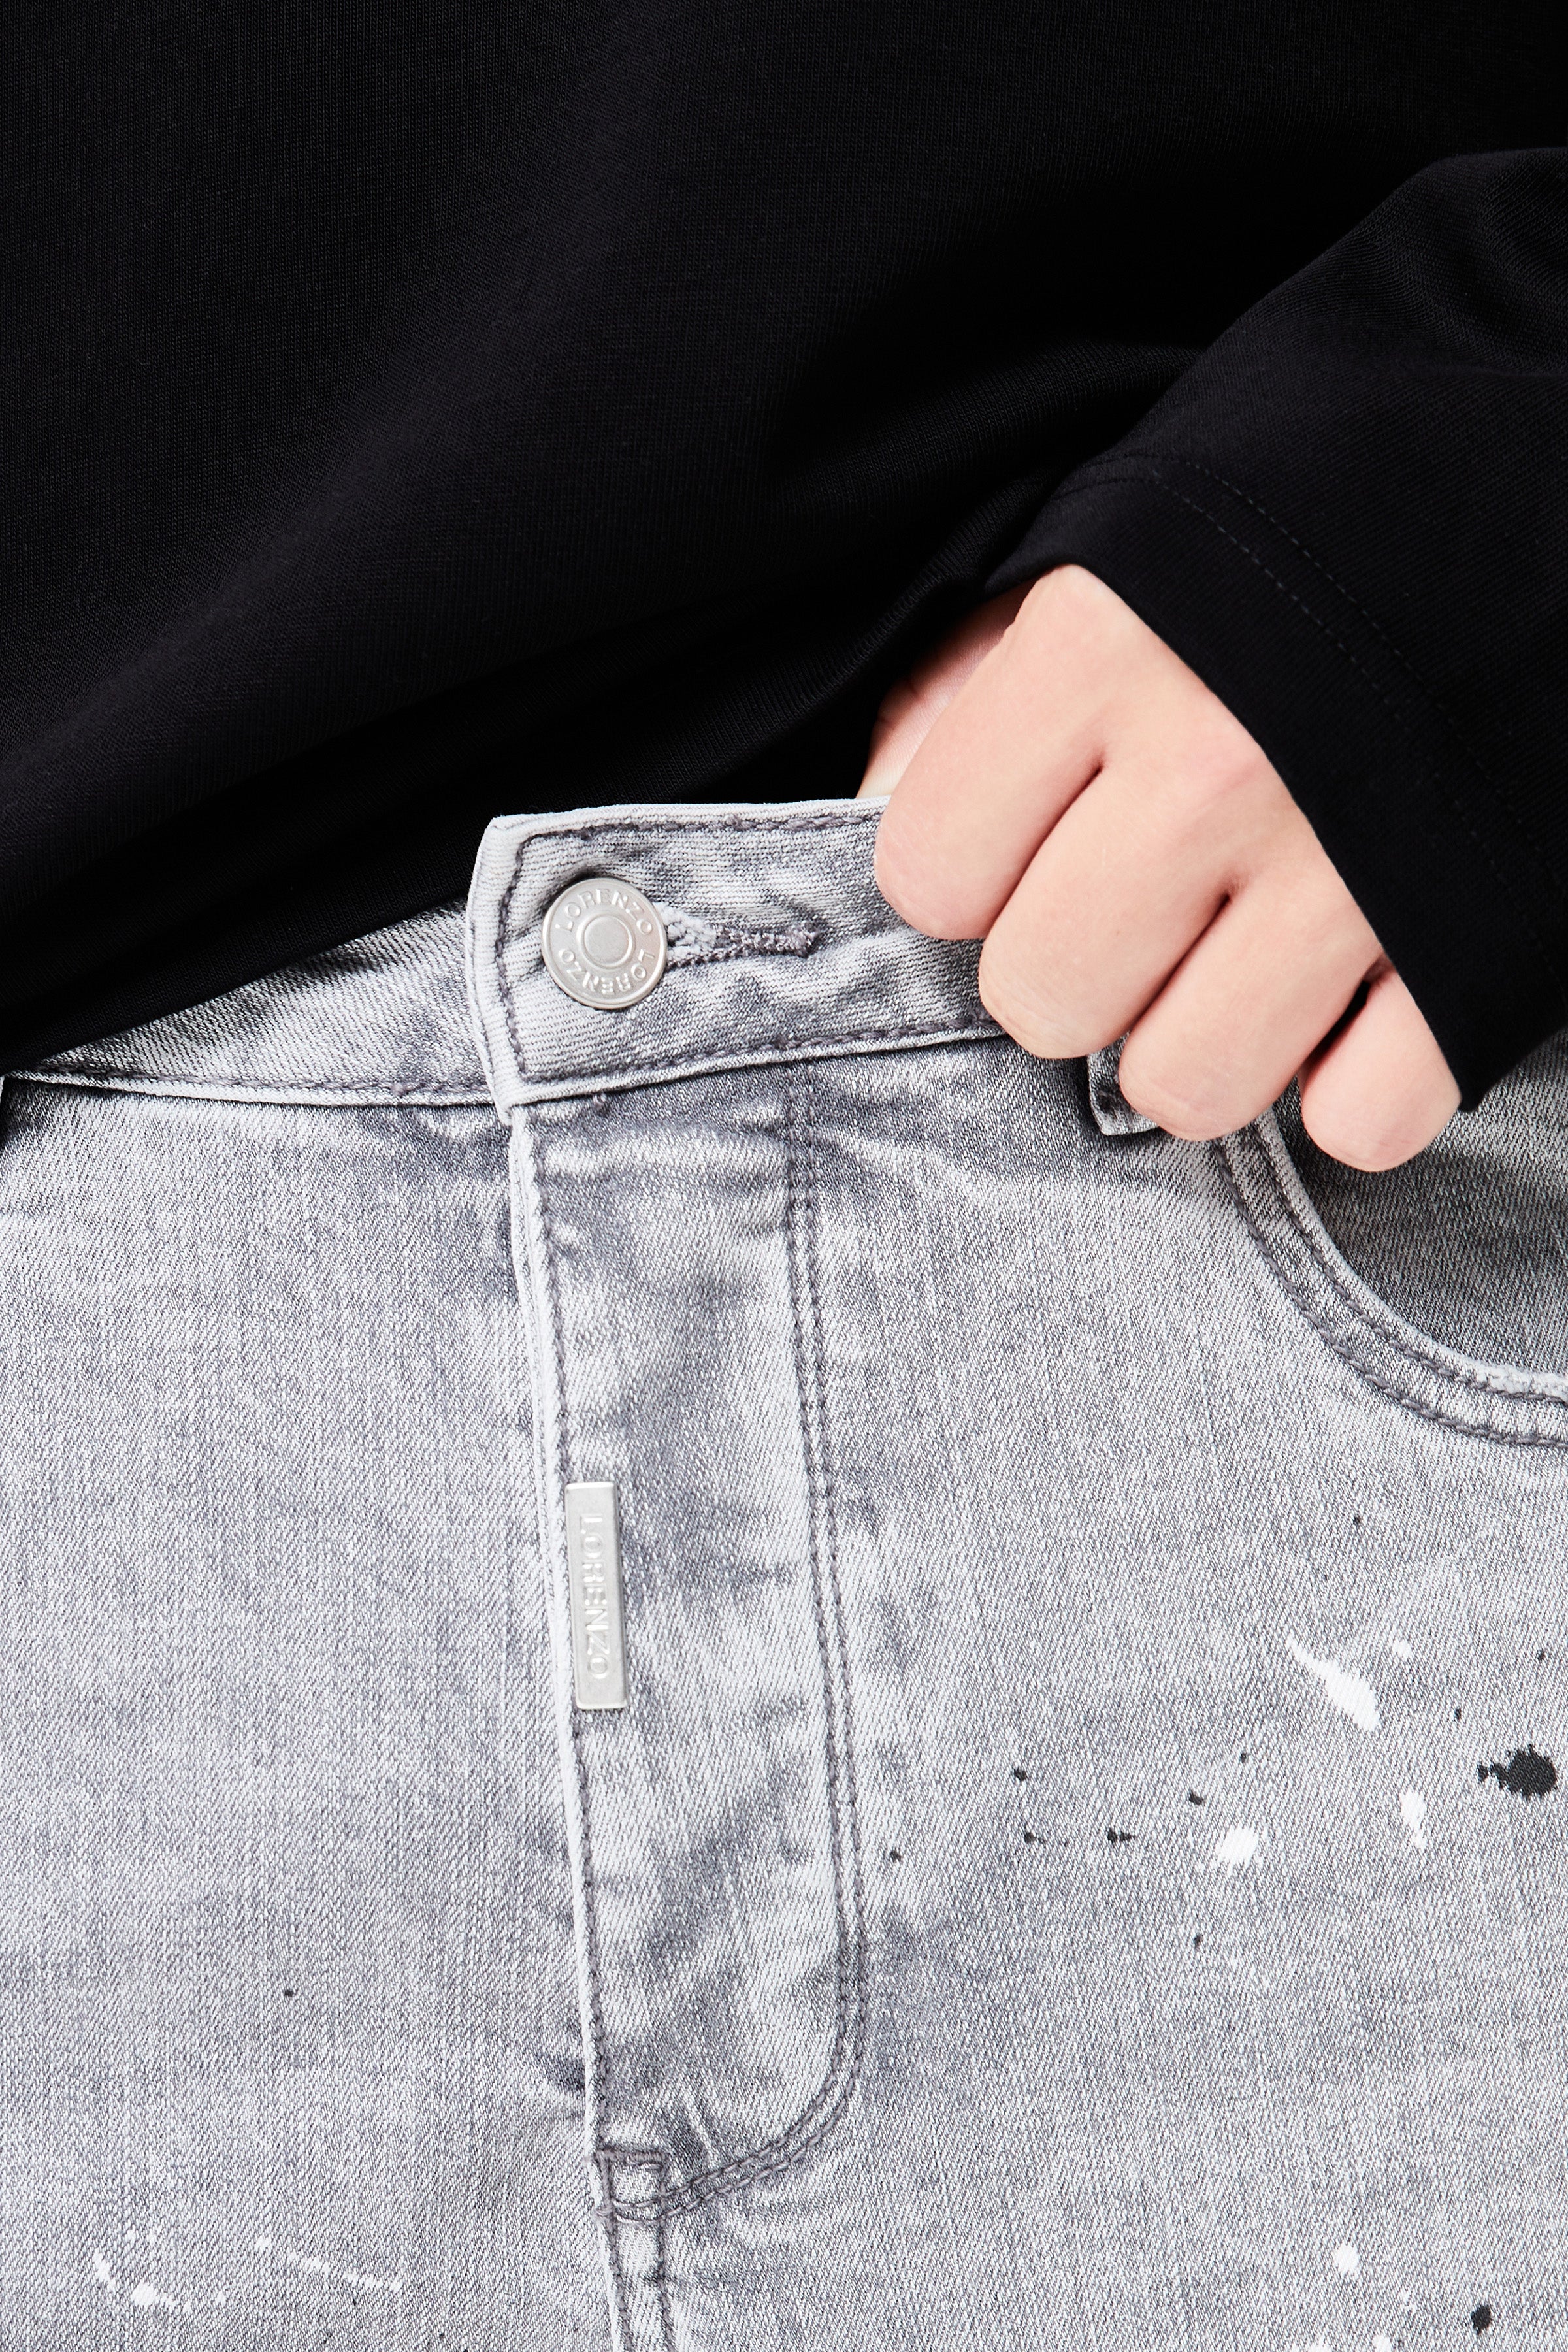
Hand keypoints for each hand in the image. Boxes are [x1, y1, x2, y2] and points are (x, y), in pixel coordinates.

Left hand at [861, 566, 1459, 1170]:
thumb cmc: (1320, 500)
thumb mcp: (1123, 534)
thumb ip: (976, 679)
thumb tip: (876, 811)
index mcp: (1107, 646)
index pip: (930, 875)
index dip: (970, 870)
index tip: (1030, 834)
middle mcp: (1219, 764)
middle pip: (1044, 1000)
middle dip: (1077, 969)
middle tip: (1142, 904)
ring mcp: (1354, 868)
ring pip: (1184, 1087)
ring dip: (1199, 1042)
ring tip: (1242, 954)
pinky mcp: (1475, 948)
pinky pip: (1355, 1121)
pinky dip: (1351, 1082)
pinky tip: (1355, 993)